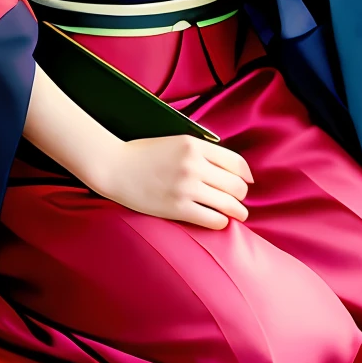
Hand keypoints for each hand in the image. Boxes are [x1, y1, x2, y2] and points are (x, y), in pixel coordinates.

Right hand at [96, 134, 253, 229]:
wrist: (114, 166)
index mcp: (194, 145)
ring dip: (237, 211)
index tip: (246, 182)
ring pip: (229, 204)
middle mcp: (194, 165)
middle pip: (236, 185)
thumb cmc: (144, 153)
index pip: (236, 162)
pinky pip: (213, 219)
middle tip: (238, 200)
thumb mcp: (175, 140)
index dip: (245, 175)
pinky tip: (218, 219)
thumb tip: (230, 167)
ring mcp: (186, 187)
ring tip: (237, 214)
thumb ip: (201, 150)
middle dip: (241, 195)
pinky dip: (221, 221)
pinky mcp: (177, 208)